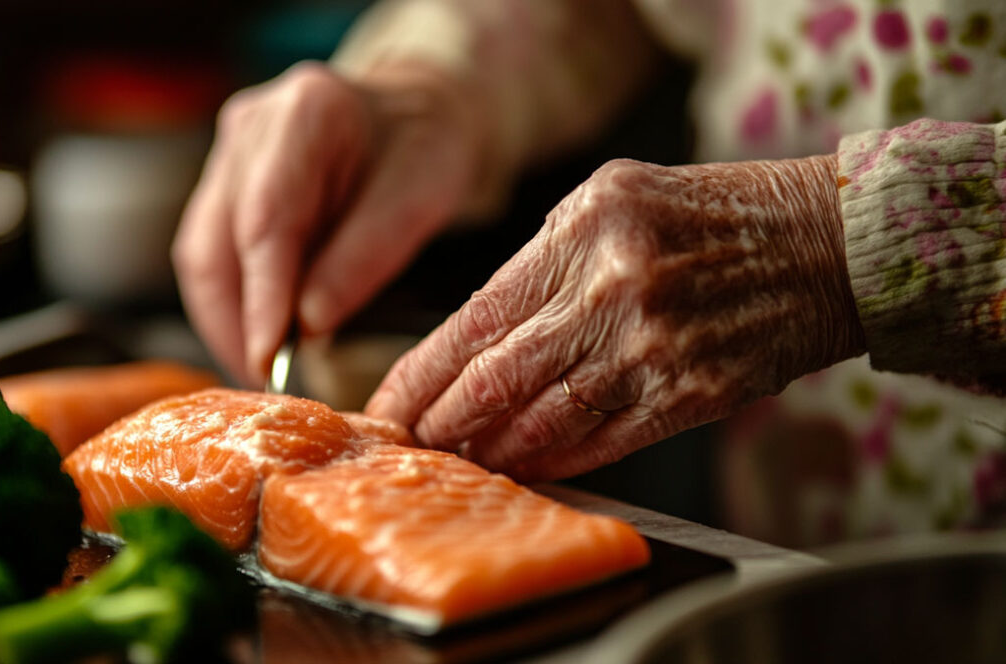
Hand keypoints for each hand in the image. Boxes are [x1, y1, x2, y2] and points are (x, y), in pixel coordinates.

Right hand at [173, 61, 485, 385]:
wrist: (418, 112)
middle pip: (214, 243)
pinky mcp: (224, 186)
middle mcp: (250, 128)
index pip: (266, 220)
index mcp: (305, 112)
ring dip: (226, 323)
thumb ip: (365, 257)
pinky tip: (260, 343)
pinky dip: (232, 307)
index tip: (268, 358)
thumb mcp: (422, 198)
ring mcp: (228, 155)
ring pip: (201, 257)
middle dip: (235, 324)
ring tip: (263, 374)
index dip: (262, 297)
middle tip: (267, 386)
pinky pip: (211, 257)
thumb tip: (306, 326)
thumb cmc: (428, 148)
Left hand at [365, 156, 864, 481]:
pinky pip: (602, 441)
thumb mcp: (611, 200)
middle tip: (410, 447)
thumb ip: (542, 264)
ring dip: (492, 451)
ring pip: (545, 420)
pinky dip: (555, 461)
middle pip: (498, 377)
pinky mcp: (690, 394)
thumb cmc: (712, 215)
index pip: (475, 319)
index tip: (388, 407)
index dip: (421, 374)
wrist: (822, 244)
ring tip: (457, 463)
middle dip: (442, 423)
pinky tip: (524, 468)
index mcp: (582, 229)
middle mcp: (613, 288)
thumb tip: (475, 340)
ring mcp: (654, 346)